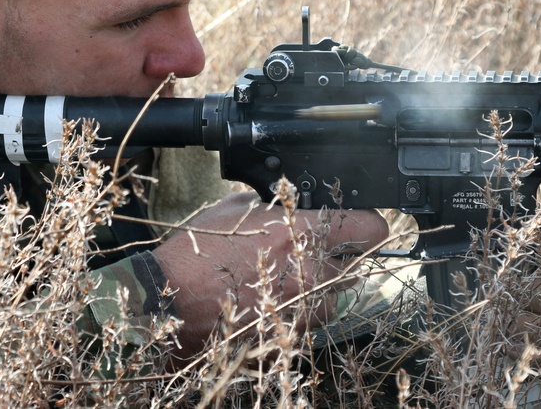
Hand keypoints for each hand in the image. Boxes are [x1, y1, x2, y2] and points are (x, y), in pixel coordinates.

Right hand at [152, 191, 388, 357]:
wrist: (170, 301)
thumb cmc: (196, 253)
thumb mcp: (231, 210)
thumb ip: (267, 205)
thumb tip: (276, 204)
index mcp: (302, 234)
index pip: (370, 228)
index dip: (364, 224)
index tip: (354, 224)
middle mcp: (313, 274)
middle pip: (354, 266)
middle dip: (334, 260)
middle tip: (304, 255)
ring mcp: (305, 310)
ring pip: (333, 299)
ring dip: (316, 290)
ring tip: (278, 282)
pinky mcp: (292, 337)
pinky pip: (307, 322)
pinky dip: (294, 313)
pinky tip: (263, 303)